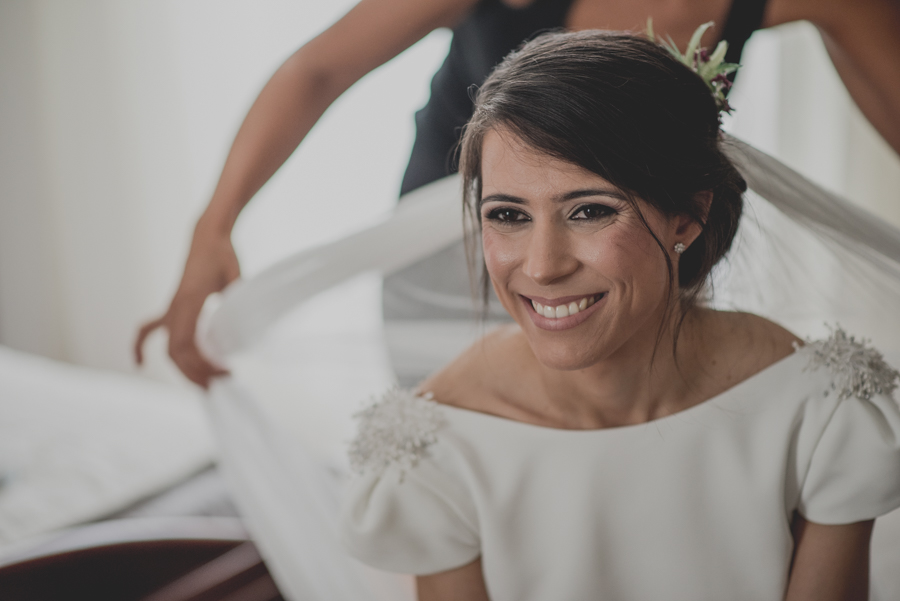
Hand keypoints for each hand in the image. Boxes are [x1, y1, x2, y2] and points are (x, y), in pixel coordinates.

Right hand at [135, 221, 239, 387]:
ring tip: (206, 384)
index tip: (223, 372)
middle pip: (176, 352)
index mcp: (189, 301)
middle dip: (195, 373)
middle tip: (220, 385)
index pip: (186, 344)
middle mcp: (175, 308)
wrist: (207, 236)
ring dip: (184, 368)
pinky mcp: (173, 307)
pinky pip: (150, 329)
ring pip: (168, 347)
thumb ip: (238, 294)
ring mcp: (172, 309)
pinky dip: (141, 347)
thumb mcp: (235, 274)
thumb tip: (248, 319)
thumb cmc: (222, 253)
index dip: (200, 364)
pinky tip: (140, 364)